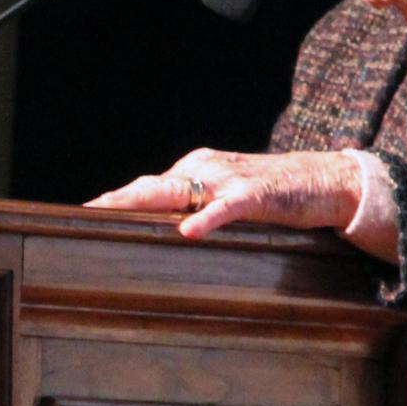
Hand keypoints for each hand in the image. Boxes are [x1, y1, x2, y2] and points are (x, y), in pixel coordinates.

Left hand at [84, 148, 363, 239]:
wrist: (324, 181)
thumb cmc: (273, 195)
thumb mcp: (225, 201)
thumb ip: (195, 212)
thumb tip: (164, 235)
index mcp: (194, 172)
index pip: (147, 187)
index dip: (115, 200)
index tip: (83, 213)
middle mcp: (204, 170)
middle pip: (151, 186)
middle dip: (116, 199)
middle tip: (85, 212)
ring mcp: (228, 180)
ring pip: (179, 190)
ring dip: (144, 200)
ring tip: (112, 211)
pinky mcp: (256, 195)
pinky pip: (226, 207)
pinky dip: (207, 218)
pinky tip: (188, 231)